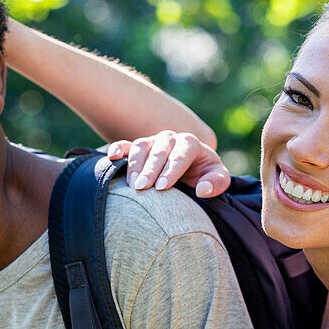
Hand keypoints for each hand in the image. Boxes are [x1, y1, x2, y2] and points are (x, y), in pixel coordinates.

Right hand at [107, 130, 230, 197]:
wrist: (191, 168)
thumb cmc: (204, 174)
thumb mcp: (217, 178)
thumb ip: (217, 183)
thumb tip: (202, 190)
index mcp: (190, 143)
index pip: (180, 155)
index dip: (171, 171)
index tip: (162, 188)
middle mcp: (170, 138)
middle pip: (158, 151)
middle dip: (150, 170)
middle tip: (142, 188)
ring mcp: (152, 141)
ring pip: (141, 147)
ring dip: (135, 165)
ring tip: (132, 185)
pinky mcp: (139, 147)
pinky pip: (126, 145)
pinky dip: (117, 149)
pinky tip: (111, 157)